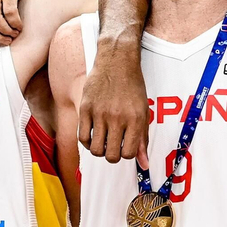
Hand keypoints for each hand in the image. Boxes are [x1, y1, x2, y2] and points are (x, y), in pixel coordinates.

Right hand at [78, 37, 150, 166]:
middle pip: (111, 156)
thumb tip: (145, 164)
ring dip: (100, 150)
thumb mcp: (143, 112)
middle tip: (113, 146)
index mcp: (135, 119)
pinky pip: (82, 137)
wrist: (117, 61)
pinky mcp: (85, 108)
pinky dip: (87, 142)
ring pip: (95, 150)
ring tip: (103, 141)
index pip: (129, 154)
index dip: (127, 155)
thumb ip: (142, 139)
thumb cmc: (132, 87)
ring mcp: (100, 113)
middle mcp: (118, 117)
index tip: (125, 146)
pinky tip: (93, 135)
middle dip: (113, 156)